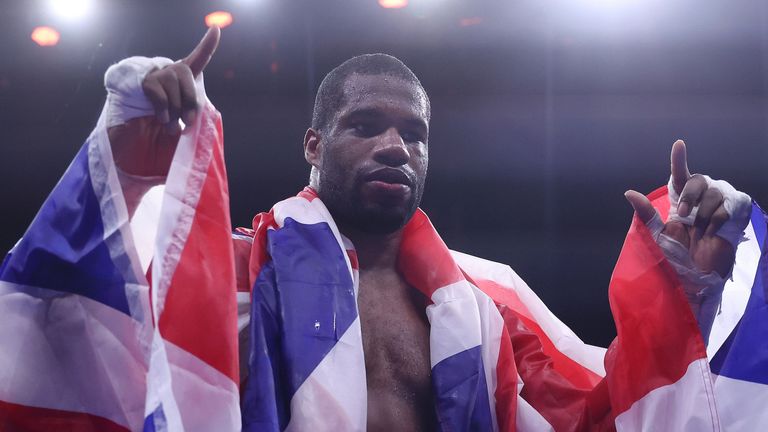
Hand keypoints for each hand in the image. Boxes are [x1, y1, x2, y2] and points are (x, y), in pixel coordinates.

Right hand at [107, 26, 220, 176]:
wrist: (127, 162)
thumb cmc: (154, 153)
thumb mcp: (181, 142)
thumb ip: (194, 130)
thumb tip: (201, 121)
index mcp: (178, 92)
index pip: (195, 63)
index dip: (205, 46)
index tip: (215, 30)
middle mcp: (164, 81)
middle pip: (186, 71)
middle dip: (191, 97)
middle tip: (188, 121)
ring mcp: (149, 81)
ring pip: (173, 77)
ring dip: (176, 104)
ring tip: (168, 124)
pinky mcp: (134, 86)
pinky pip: (156, 86)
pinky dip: (162, 103)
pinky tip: (159, 117)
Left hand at [625, 140, 748, 277]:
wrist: (698, 275)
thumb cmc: (679, 255)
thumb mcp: (659, 235)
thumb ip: (646, 213)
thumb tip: (629, 193)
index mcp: (681, 201)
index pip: (679, 175)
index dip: (679, 160)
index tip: (679, 145)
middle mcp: (701, 198)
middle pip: (698, 180)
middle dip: (690, 196)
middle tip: (684, 215)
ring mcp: (719, 204)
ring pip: (714, 192)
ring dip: (704, 213)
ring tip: (700, 230)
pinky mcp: (735, 213)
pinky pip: (728, 205)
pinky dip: (718, 219)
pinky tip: (713, 232)